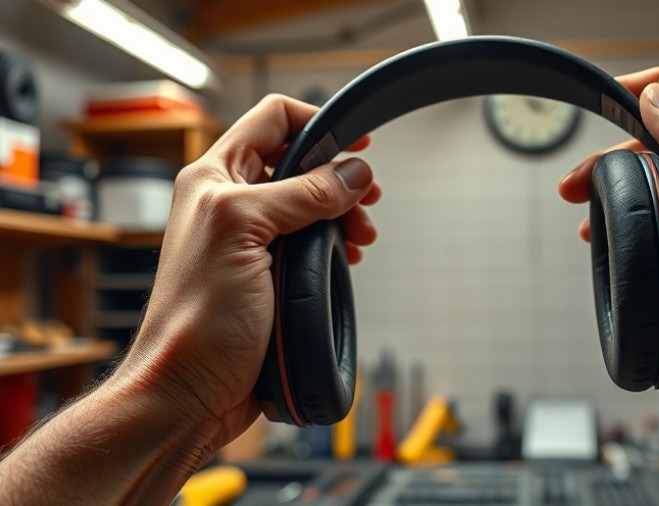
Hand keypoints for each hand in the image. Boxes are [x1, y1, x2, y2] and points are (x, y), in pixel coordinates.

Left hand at [114, 94, 380, 449]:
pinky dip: (335, 245)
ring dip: (342, 213)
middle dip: (338, 176)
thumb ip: (301, 194)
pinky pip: (311, 245)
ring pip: (310, 206)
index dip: (318, 123)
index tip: (356, 141)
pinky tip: (347, 259)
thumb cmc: (198, 316)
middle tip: (367, 197)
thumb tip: (351, 171)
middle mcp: (232, 203)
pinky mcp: (269, 276)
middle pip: (298, 163)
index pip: (272, 121)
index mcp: (214, 178)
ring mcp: (252, 241)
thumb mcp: (247, 233)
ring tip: (361, 236)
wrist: (190, 389)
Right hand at [558, 68, 658, 393]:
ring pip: (637, 181)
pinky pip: (638, 217)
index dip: (634, 93)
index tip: (596, 100)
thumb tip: (655, 98)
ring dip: (605, 189)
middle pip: (646, 142)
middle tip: (574, 183)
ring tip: (582, 212)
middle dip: (606, 155)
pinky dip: (614, 219)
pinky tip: (600, 234)